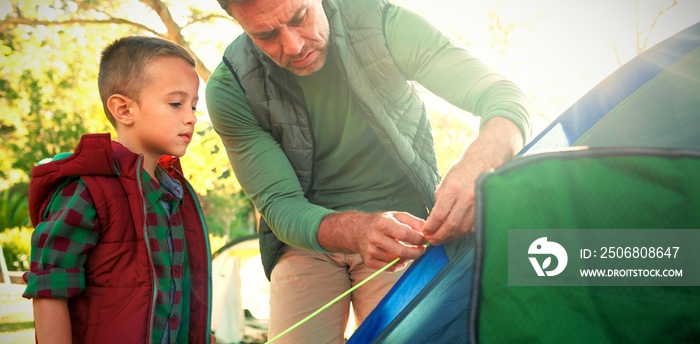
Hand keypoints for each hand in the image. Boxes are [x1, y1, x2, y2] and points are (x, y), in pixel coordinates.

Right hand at [318, 211, 427, 270]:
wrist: (358, 231)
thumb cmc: (381, 223)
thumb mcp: (396, 215)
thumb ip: (413, 221)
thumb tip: (426, 230)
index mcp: (382, 223)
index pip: (405, 234)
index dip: (418, 239)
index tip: (425, 240)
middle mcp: (375, 237)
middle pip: (401, 251)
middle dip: (416, 253)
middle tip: (422, 250)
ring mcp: (371, 251)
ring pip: (396, 261)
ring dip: (408, 258)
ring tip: (409, 252)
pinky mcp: (369, 262)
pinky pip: (390, 268)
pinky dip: (399, 265)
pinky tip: (400, 258)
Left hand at [422, 117, 523, 244]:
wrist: (487, 159)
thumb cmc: (465, 168)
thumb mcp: (447, 179)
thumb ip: (440, 198)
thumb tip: (434, 216)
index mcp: (454, 189)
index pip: (439, 215)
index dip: (430, 227)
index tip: (425, 232)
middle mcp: (467, 197)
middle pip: (451, 226)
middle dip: (439, 236)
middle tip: (433, 241)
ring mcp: (479, 203)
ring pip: (463, 228)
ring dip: (451, 236)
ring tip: (443, 238)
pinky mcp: (486, 208)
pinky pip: (474, 226)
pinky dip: (464, 232)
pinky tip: (457, 232)